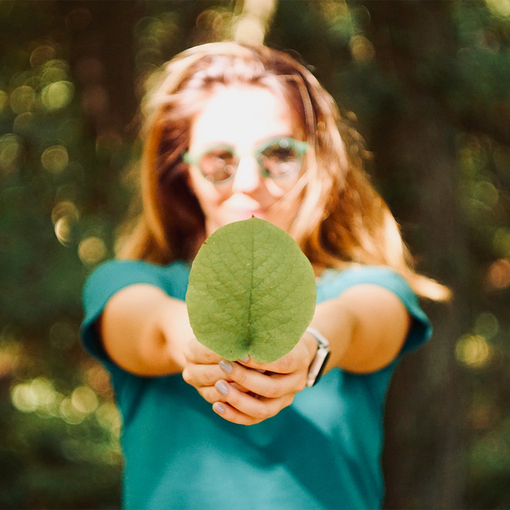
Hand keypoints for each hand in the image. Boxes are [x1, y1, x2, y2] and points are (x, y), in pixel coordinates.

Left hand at [182, 334, 316, 424]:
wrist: (294, 351)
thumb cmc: (279, 334)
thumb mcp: (276, 328)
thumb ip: (263, 333)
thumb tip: (236, 328)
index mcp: (300, 359)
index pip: (282, 364)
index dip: (260, 361)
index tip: (240, 354)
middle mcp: (296, 383)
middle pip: (270, 388)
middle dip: (244, 378)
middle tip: (223, 365)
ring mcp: (285, 399)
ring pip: (262, 409)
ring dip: (237, 399)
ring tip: (218, 386)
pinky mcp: (272, 409)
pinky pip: (253, 419)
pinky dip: (234, 414)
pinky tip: (217, 405)